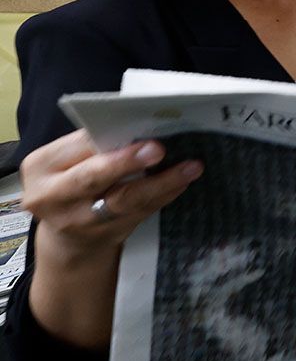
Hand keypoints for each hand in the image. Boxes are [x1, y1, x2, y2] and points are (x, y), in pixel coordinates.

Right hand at [21, 131, 203, 349]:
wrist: (69, 236)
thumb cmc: (74, 184)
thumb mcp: (69, 162)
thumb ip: (93, 146)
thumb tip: (139, 125)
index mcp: (40, 166)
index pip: (77, 147)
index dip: (107, 138)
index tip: (135, 132)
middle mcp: (52, 196)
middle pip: (91, 178)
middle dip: (126, 163)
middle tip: (158, 149)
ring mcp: (78, 221)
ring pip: (123, 200)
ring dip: (160, 182)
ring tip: (189, 168)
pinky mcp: (104, 235)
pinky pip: (139, 213)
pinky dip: (163, 197)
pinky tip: (181, 183)